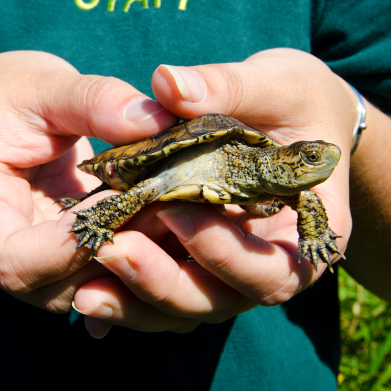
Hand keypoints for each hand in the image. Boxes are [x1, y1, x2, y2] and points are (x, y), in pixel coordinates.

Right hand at [0, 51, 177, 312]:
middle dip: (120, 257)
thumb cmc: (8, 94)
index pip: (14, 261)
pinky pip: (105, 279)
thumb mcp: (43, 85)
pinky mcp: (68, 261)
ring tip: (181, 217)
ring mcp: (36, 264)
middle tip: (171, 211)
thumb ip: (93, 101)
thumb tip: (159, 123)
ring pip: (89, 292)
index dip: (71, 244)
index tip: (117, 201)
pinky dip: (144, 264)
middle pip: (58, 288)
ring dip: (141, 264)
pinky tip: (177, 235)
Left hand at [72, 48, 357, 334]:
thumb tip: (166, 84)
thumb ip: (226, 87)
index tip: (174, 211)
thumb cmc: (296, 99)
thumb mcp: (273, 84)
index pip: (274, 270)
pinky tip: (83, 294)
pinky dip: (127, 296)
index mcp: (308, 231)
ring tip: (83, 290)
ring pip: (185, 307)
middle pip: (221, 300)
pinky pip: (162, 294)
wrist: (294, 117)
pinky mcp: (194, 263)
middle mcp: (270, 264)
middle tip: (112, 250)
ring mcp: (229, 271)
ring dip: (135, 301)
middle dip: (165, 282)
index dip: (226, 254)